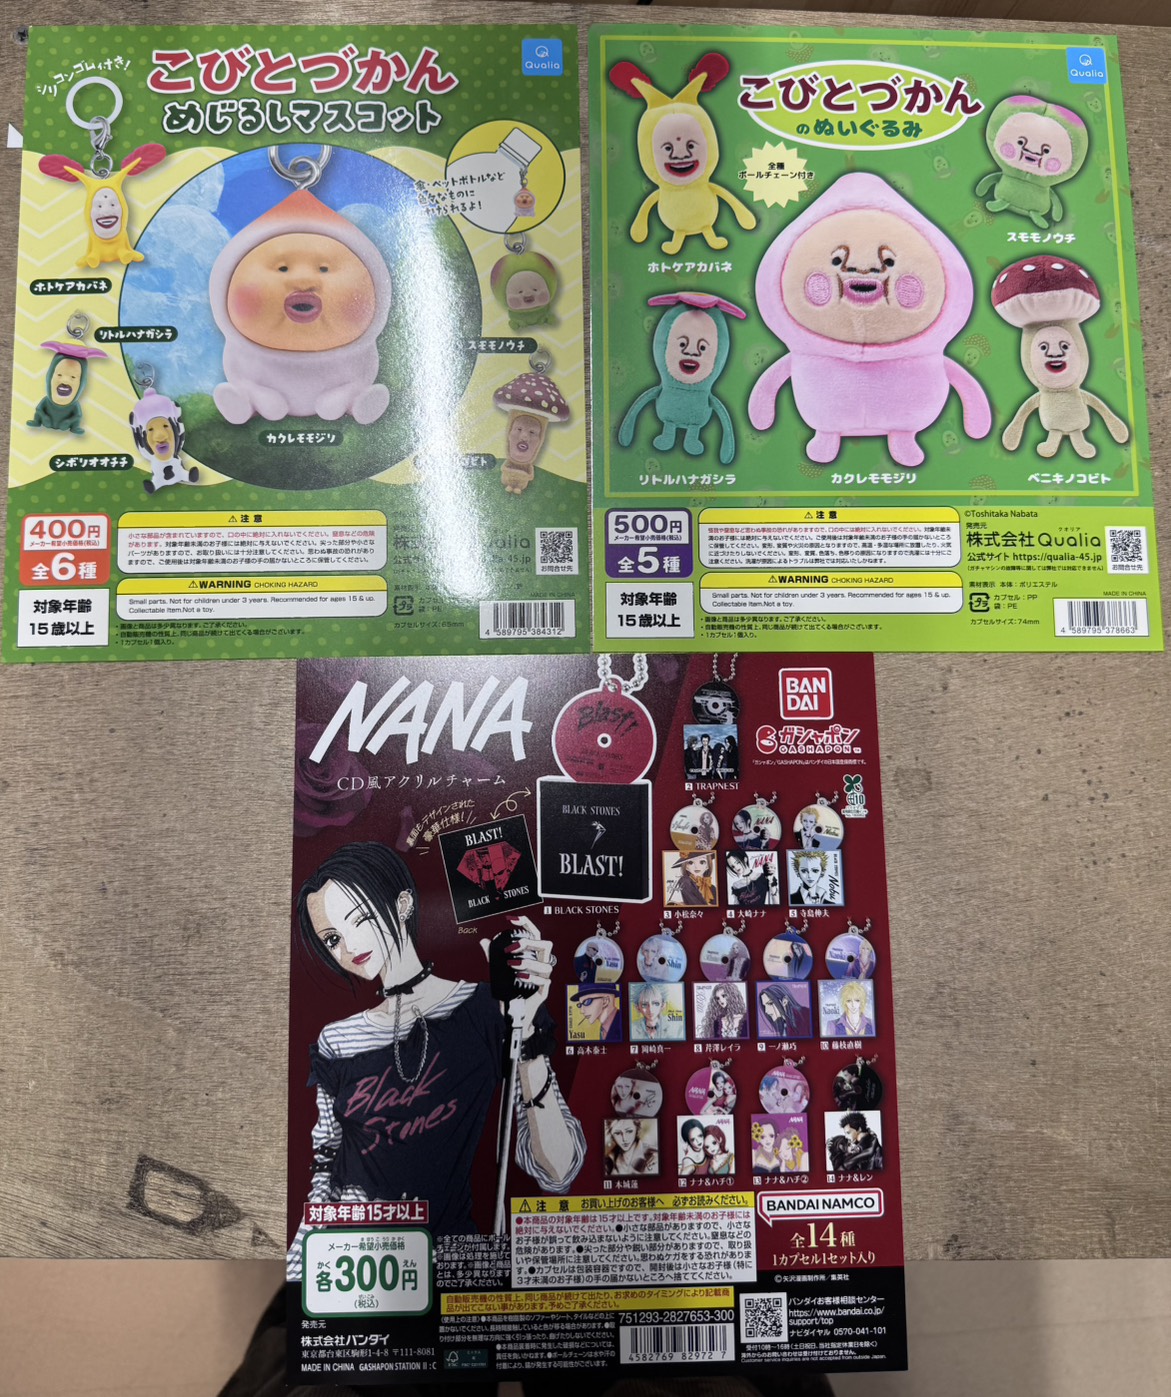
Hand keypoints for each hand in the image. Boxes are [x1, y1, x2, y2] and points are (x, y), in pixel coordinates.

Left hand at [480, 916, 554, 1033]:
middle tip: (512, 948)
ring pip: (546, 964)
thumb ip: (493, 955)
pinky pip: (544, 982)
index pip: (535, 934)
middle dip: (529, 943)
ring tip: (512, 966)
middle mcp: (541, 963)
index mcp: (533, 954)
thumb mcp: (500, 969)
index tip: (511, 920)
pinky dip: (532, 978)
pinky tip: (520, 978)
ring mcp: (544, 977)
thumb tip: (484, 941)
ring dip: (528, 963)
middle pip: (546, 945)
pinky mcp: (543, 991)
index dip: (526, 924)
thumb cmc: (510, 987)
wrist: (513, 1011)